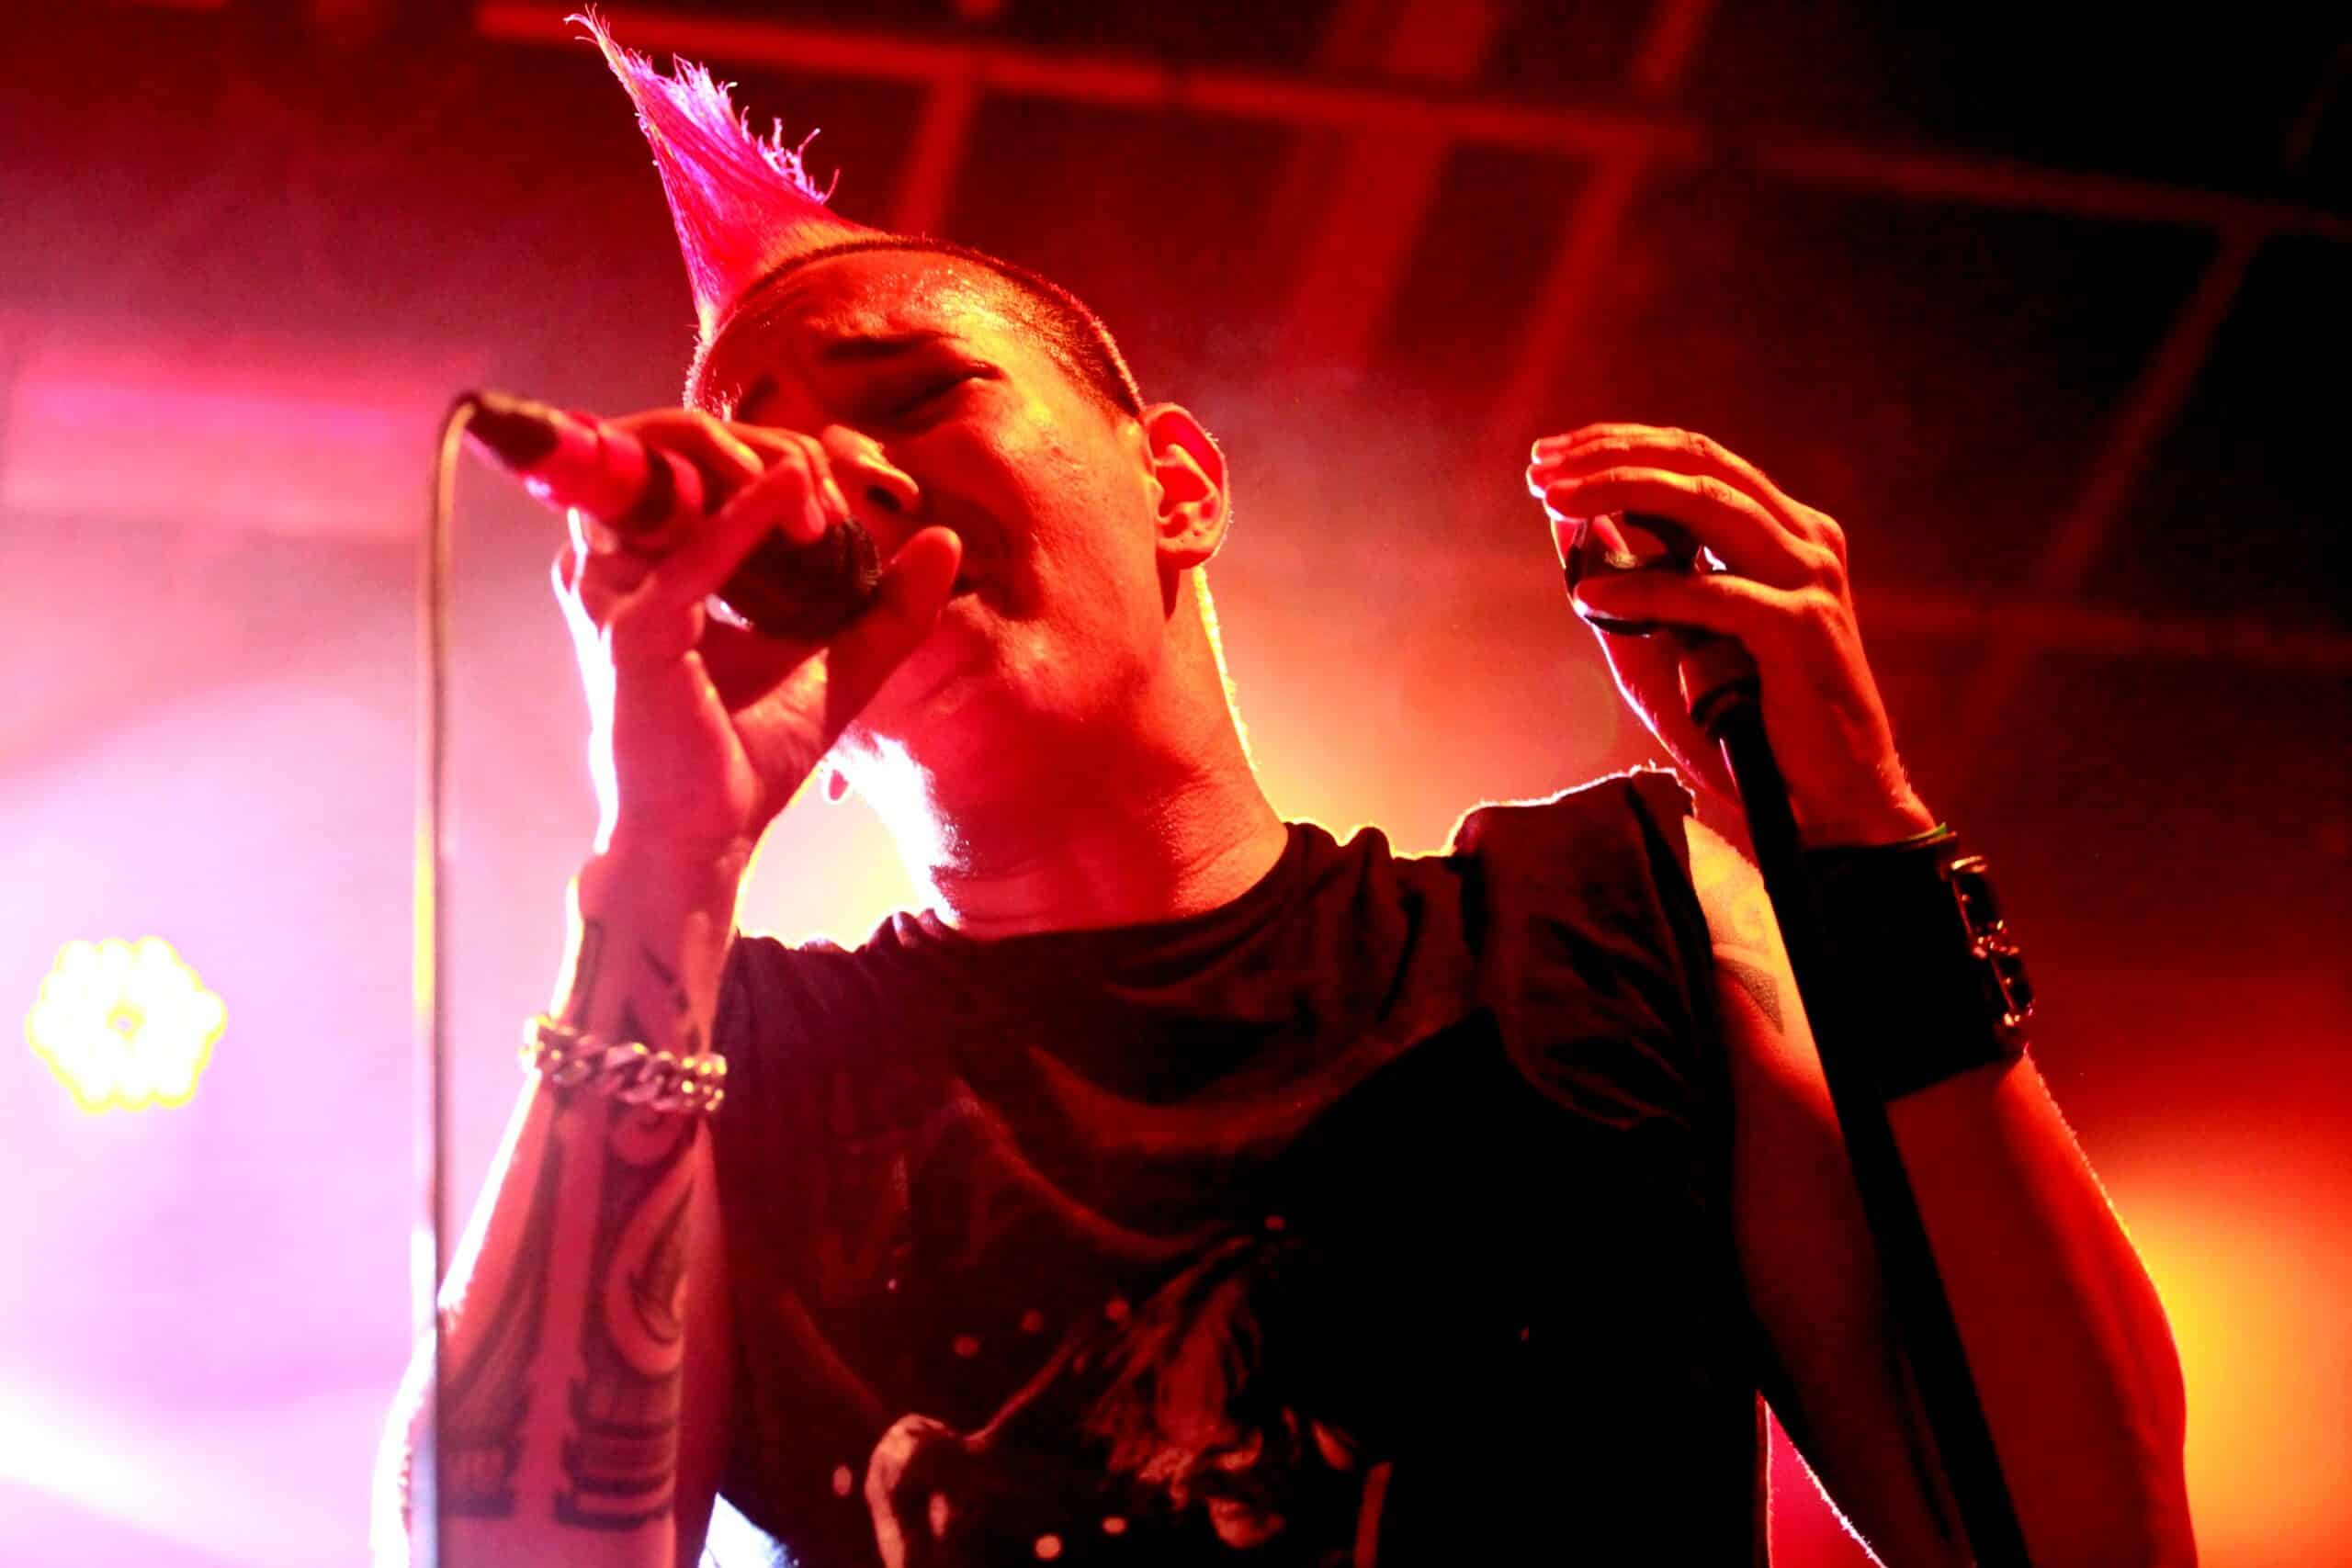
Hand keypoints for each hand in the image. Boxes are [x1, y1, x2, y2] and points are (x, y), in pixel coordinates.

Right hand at [553, 408, 959, 867]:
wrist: (710, 837)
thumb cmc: (751, 752)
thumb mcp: (840, 664)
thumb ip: (889, 605)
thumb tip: (943, 540)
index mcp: (654, 560)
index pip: (696, 454)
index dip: (775, 456)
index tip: (835, 511)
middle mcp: (620, 564)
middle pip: (672, 443)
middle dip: (760, 445)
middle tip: (826, 501)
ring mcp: (615, 594)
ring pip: (662, 468)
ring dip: (743, 460)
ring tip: (811, 502)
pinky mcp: (633, 633)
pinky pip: (691, 553)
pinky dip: (747, 515)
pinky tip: (796, 495)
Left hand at [1527, 423, 1935, 845]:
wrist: (1826, 803)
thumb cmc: (1746, 726)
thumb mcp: (1671, 642)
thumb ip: (1630, 580)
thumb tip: (1570, 522)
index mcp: (1780, 530)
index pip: (1694, 457)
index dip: (1615, 446)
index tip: (1549, 458)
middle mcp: (1803, 539)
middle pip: (1697, 463)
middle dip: (1609, 456)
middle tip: (1541, 468)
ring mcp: (1809, 580)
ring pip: (1708, 504)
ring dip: (1620, 493)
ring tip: (1554, 502)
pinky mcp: (1802, 629)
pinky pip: (1714, 595)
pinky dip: (1647, 592)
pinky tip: (1593, 598)